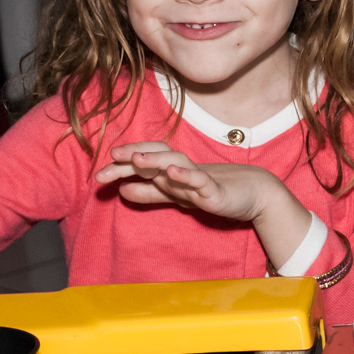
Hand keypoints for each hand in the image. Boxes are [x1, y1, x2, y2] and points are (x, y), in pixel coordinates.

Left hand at [94, 142, 277, 221]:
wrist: (255, 194)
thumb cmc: (214, 191)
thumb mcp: (176, 196)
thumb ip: (150, 194)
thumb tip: (122, 191)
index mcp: (171, 172)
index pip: (143, 163)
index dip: (121, 167)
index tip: (99, 176)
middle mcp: (182, 170)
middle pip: (155, 156)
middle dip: (132, 157)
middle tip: (110, 158)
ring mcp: (199, 178)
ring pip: (176, 163)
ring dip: (155, 159)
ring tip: (136, 159)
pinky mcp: (216, 190)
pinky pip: (200, 180)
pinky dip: (186, 175)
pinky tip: (171, 173)